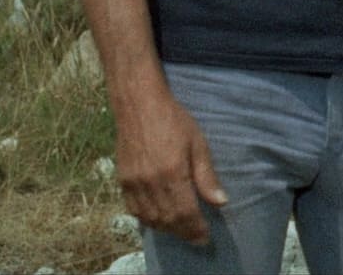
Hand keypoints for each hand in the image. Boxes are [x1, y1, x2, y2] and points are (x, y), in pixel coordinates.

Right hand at [115, 93, 227, 244]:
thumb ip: (207, 176)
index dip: (196, 229)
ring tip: (181, 230)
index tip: (206, 237)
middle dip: (184, 232)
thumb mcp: (197, 143)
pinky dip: (148, 220)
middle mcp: (151, 181)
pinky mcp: (122, 180)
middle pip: (168, 219)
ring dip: (167, 229)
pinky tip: (159, 219)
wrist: (138, 104)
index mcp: (172, 172)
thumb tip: (220, 202)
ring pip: (151, 218)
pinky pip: (135, 210)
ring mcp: (134, 182)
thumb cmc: (173, 119)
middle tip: (197, 238)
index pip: (186, 212)